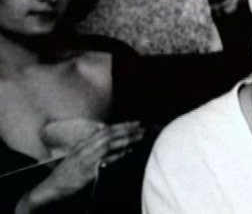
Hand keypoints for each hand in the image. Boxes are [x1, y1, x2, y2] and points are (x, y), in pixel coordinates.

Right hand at [22, 122, 144, 208]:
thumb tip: (108, 143)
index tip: (134, 123)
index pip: (105, 130)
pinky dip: (116, 155)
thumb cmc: (66, 173)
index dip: (121, 126)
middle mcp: (85, 148)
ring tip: (139, 137)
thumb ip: (91, 148)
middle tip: (141, 127)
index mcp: (84, 144)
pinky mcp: (87, 169)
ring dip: (125, 139)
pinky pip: (104, 160)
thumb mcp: (78, 156)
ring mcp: (86, 158)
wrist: (51, 186)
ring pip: (109, 144)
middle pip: (109, 134)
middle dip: (126, 129)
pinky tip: (127, 152)